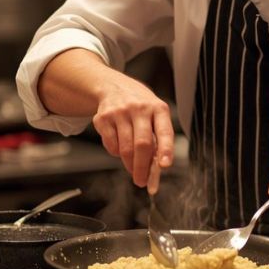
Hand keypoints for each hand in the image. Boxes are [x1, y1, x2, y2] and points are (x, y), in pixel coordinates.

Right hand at [91, 68, 173, 186]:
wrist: (114, 87)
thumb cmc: (141, 107)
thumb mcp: (155, 115)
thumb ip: (158, 139)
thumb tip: (157, 169)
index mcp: (158, 108)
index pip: (164, 131)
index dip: (166, 149)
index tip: (165, 165)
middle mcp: (139, 108)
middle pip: (142, 144)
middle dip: (142, 167)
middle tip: (142, 182)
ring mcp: (119, 112)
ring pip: (125, 148)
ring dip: (129, 164)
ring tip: (133, 169)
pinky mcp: (103, 118)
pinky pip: (111, 145)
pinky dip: (116, 153)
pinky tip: (120, 148)